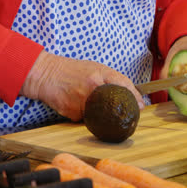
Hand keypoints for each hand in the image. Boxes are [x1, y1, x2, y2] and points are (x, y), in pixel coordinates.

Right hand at [20, 51, 144, 121]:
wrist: (45, 74)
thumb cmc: (71, 71)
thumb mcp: (93, 68)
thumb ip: (111, 79)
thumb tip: (132, 94)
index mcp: (99, 73)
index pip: (124, 85)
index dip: (135, 97)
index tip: (140, 106)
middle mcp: (93, 87)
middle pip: (114, 105)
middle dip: (119, 111)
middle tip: (123, 114)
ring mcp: (82, 101)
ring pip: (99, 115)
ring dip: (98, 114)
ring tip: (87, 102)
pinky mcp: (72, 112)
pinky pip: (84, 119)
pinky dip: (83, 115)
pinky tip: (75, 104)